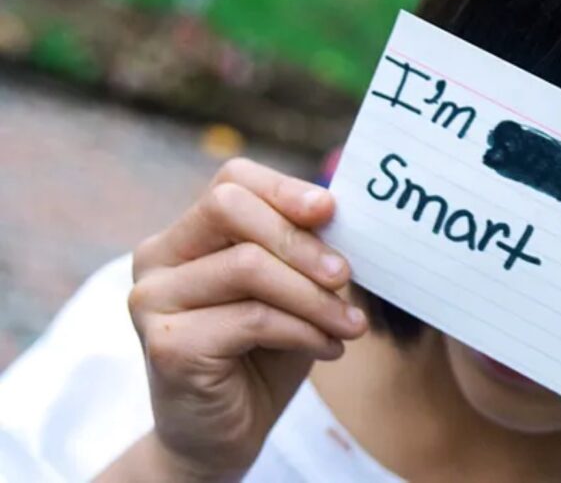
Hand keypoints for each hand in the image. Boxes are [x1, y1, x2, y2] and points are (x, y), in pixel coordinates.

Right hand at [104, 158, 367, 481]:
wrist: (224, 435)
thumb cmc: (262, 355)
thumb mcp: (290, 291)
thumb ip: (304, 251)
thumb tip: (340, 211)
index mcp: (185, 235)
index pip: (232, 181)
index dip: (284, 189)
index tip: (331, 210)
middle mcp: (157, 259)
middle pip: (231, 209)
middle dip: (301, 240)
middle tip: (346, 275)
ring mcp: (153, 300)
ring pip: (248, 266)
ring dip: (315, 296)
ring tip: (350, 325)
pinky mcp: (167, 344)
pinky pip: (253, 318)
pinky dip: (304, 331)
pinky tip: (328, 348)